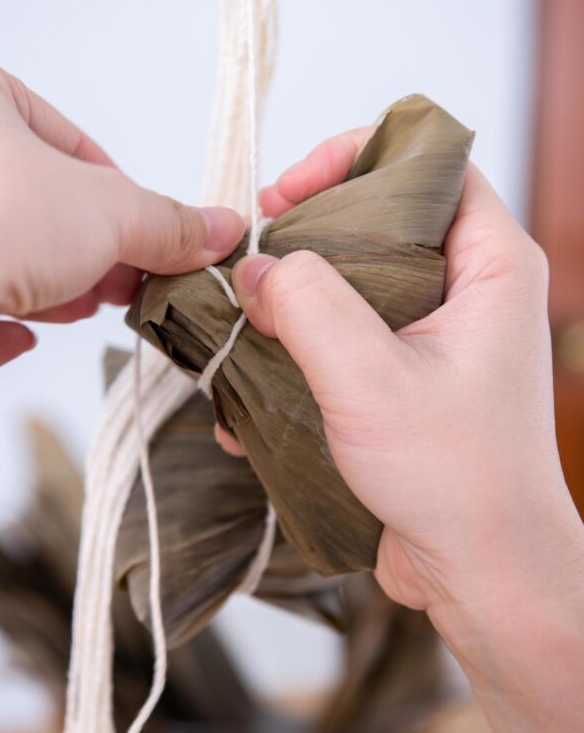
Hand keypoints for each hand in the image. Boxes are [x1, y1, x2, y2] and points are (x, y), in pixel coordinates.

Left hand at [0, 49, 242, 438]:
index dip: (116, 192)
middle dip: (83, 246)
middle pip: (25, 198)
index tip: (144, 233)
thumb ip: (167, 223)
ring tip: (85, 307)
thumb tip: (219, 231)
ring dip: (45, 283)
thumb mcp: (111, 213)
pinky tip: (15, 338)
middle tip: (124, 279)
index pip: (61, 137)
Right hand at [231, 130, 583, 732]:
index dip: (355, 158)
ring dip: (292, 304)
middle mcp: (470, 288)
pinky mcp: (408, 377)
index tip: (288, 192)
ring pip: (353, 281)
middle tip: (252, 264)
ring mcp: (438, 335)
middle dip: (306, 238)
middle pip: (379, 219)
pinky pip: (345, 338)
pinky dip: (299, 354)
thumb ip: (308, 306)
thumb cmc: (456, 479)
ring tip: (240, 334)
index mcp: (492, 264)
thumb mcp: (371, 380)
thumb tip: (255, 265)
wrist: (484, 573)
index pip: (429, 162)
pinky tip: (254, 396)